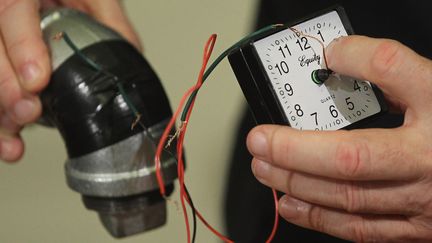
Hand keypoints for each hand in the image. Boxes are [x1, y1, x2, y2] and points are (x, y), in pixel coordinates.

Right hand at [0, 0, 140, 161]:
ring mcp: (1, 44)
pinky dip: (2, 123)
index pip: (12, 10)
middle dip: (7, 88)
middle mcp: (3, 19)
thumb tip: (129, 51)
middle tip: (29, 112)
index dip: (21, 46)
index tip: (36, 80)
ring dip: (1, 113)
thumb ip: (107, 16)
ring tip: (14, 141)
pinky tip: (10, 144)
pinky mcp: (6, 67)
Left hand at [247, 36, 431, 241]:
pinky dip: (319, 217)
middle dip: (293, 150)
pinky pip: (361, 229)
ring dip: (296, 182)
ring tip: (264, 168)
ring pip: (348, 198)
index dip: (357, 59)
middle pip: (350, 159)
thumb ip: (394, 71)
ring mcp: (423, 202)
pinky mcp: (418, 227)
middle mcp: (430, 162)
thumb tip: (341, 56)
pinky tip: (291, 204)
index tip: (327, 54)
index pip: (394, 72)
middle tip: (259, 140)